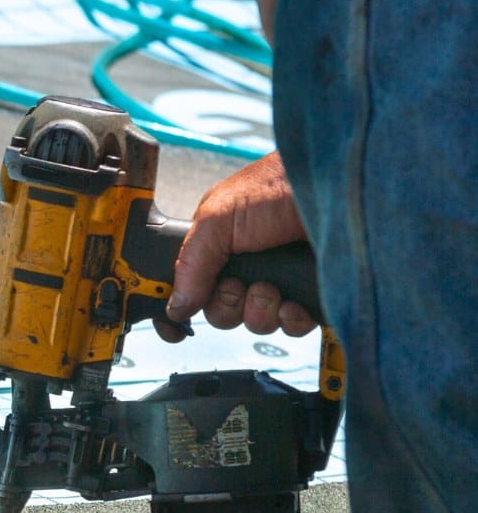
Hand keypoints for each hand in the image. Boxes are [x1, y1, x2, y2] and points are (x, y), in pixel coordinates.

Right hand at [154, 151, 317, 342]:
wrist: (337, 188)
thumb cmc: (280, 185)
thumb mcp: (219, 216)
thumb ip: (190, 263)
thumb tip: (174, 306)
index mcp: (220, 245)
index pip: (192, 287)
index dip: (184, 306)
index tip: (177, 322)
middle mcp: (248, 264)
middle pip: (221, 312)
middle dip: (229, 305)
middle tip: (240, 285)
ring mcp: (281, 280)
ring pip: (256, 324)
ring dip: (260, 310)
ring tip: (273, 286)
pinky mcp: (310, 294)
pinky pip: (292, 327)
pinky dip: (291, 319)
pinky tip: (294, 300)